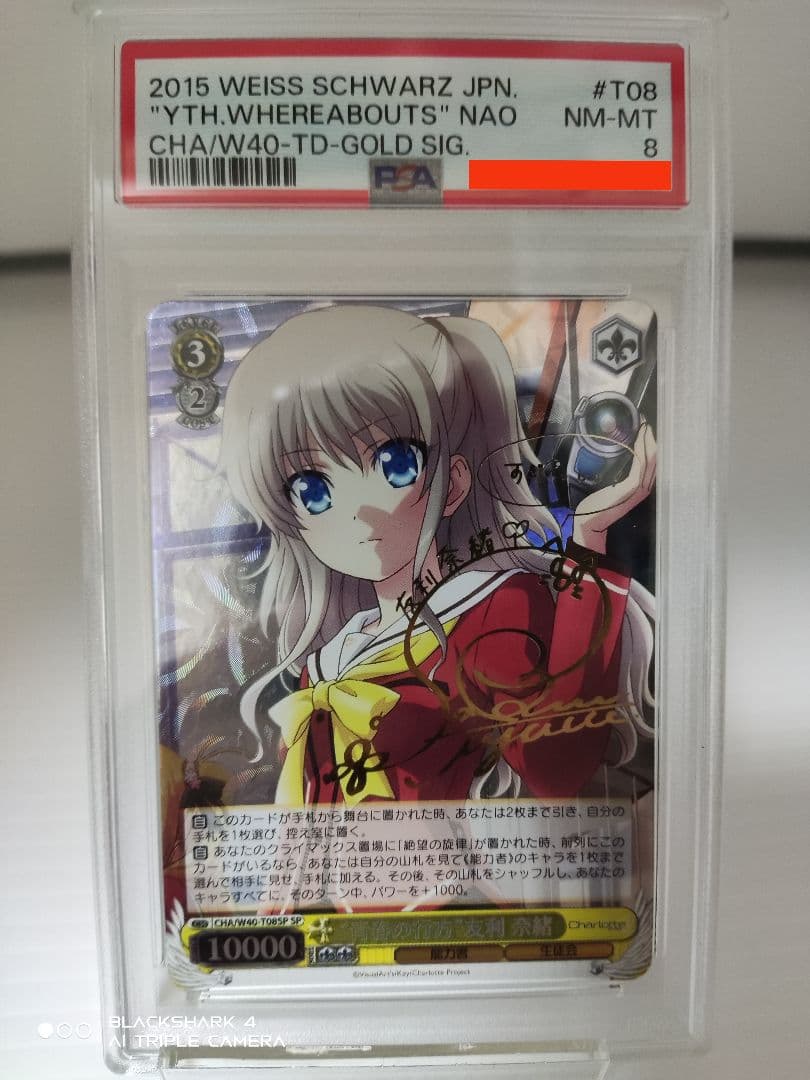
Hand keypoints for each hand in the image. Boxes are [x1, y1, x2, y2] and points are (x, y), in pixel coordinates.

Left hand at [572, 422, 656, 553]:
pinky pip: (641, 464)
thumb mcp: (614, 487)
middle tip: (648, 422)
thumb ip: (622, 476)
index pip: (654, 462)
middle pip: (657, 459)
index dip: (653, 444)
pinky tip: (639, 438)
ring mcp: (639, 488)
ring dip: (649, 440)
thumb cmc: (599, 504)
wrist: (590, 520)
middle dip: (654, 439)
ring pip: (651, 459)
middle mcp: (645, 487)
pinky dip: (641, 449)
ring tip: (646, 426)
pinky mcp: (631, 486)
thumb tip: (623, 458)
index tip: (649, 429)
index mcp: (642, 487)